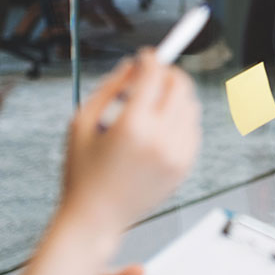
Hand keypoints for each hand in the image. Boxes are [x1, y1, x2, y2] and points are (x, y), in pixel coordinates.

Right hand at [59, 50, 200, 234]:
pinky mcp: (185, 166)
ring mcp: (177, 154)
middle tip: (154, 74)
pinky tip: (160, 128)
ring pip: (191, 105)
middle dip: (169, 73)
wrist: (96, 219)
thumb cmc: (82, 173)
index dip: (152, 59)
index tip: (148, 55)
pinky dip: (181, 120)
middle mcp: (160, 139)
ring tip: (152, 106)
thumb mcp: (81, 123)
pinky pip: (193, 129)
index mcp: (132, 126)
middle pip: (180, 86)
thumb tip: (132, 64)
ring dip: (175, 96)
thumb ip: (108, 88)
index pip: (155, 75)